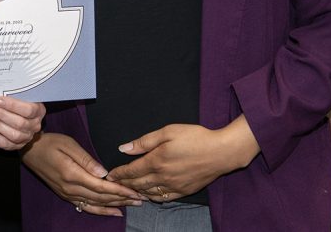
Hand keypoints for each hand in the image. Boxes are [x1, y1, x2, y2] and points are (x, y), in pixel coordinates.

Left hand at [0, 96, 44, 149]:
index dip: (12, 105)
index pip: (28, 110)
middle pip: (19, 123)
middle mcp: (35, 125)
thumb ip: (14, 95)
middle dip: (1, 115)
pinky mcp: (18, 145)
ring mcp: (27, 137)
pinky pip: (4, 143)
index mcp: (39, 111)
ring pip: (13, 135)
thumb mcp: (23, 97)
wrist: (26, 119)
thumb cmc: (22, 105)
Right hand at [20, 132, 141, 216]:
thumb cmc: (50, 143)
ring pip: (96, 203)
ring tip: (133, 204)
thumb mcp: (68, 144)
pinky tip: (114, 212)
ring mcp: (68, 194)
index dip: (120, 189)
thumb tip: (104, 172)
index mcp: (73, 174)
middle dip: (123, 198)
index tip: (135, 191)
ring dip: (116, 205)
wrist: (30, 150)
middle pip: (102, 197)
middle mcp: (71, 188)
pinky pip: (86, 207)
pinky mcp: (66, 195)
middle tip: (141, 198)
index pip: (101, 186)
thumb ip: (86, 159)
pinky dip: (101, 211)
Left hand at [106, 116, 259, 200]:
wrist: (221, 152)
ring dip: (135, 192)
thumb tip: (124, 148)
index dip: (118, 174)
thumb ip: (144, 141)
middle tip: (113, 184)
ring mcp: (173, 186)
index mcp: (156, 161)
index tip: (109, 175)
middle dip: (123, 184)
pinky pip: (163, 198)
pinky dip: (152, 197)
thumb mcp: (168, 131)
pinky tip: (148, 195)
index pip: (131, 171)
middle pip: (137, 184)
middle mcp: (162, 177)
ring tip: (127, 190)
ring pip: (148, 193)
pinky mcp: (184, 191)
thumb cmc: (195, 137)